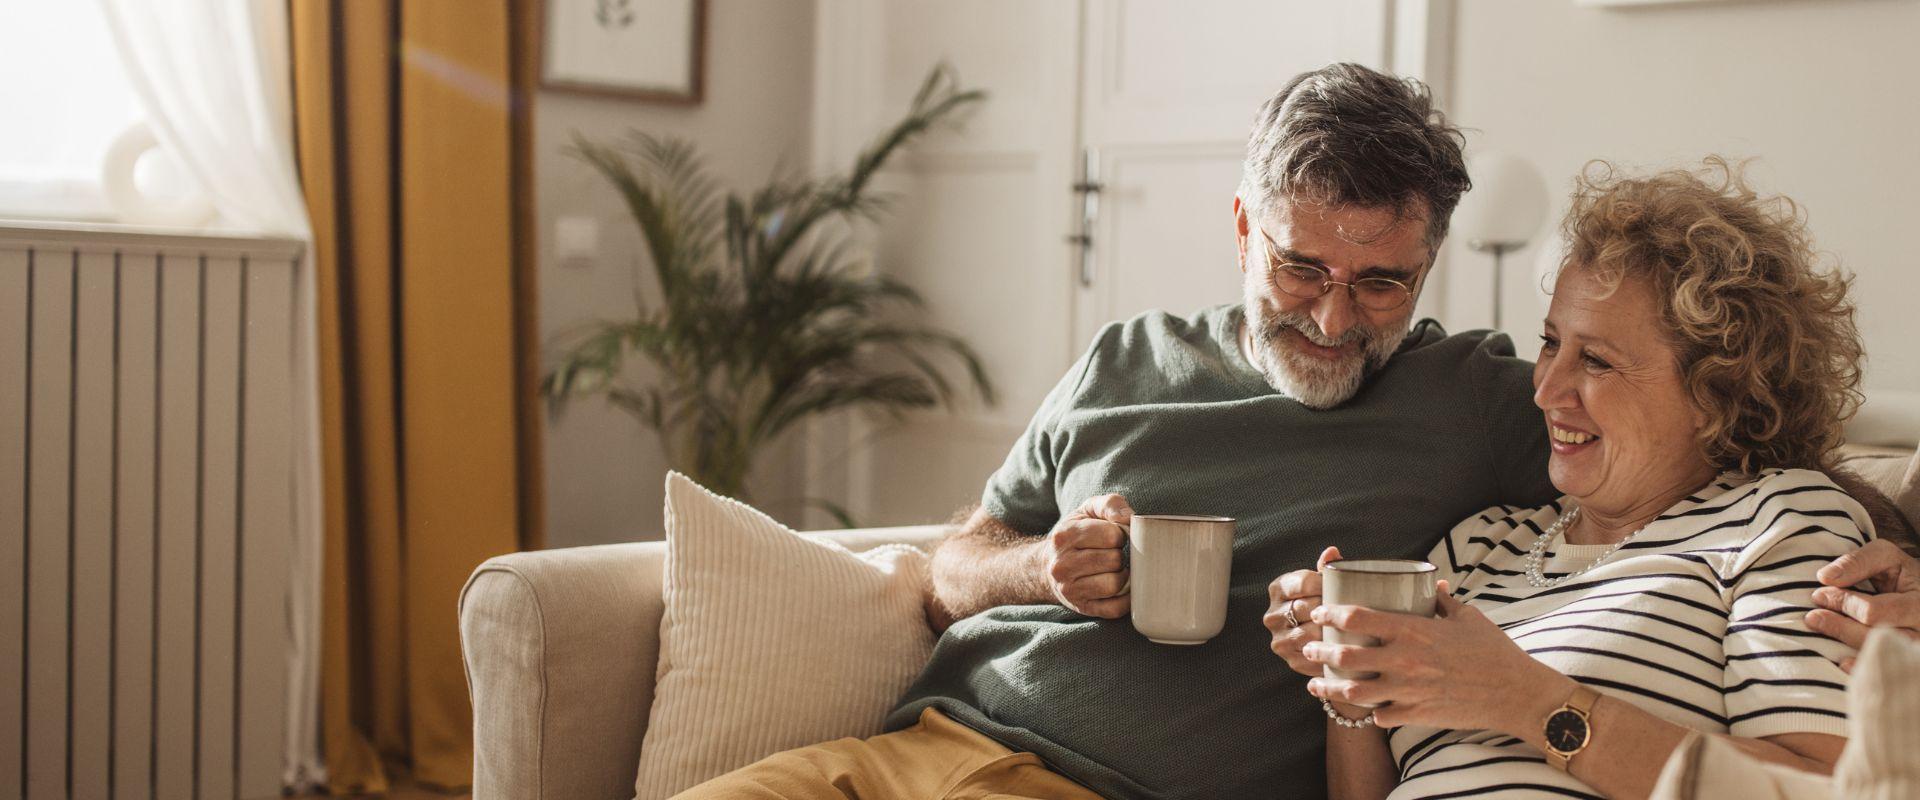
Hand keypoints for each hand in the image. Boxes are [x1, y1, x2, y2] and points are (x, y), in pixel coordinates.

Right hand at [1043, 494, 1132, 617]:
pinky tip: (1121, 587)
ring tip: (1116, 569)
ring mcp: (1069, 589)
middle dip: (1121, 555)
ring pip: (1114, 585)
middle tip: (1114, 554)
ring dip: (1123, 576)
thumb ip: (1110, 504)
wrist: (1047, 566)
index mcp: (1063, 536)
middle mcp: (1061, 565)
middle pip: (1114, 560)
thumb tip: (1129, 518)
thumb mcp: (1088, 510)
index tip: (1114, 537)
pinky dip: (1126, 598)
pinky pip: (1115, 608)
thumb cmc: (1076, 534)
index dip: (1120, 534)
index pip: (1111, 536)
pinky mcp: (1082, 608)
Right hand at [1265, 547, 1341, 676]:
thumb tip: (1332, 551)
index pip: (1303, 582)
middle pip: (1306, 608)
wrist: (1320, 637)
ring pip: (1308, 633)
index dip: (1326, 585)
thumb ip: (1326, 568)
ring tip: (1348, 628)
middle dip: (1330, 608)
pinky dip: (1328, 651)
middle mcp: (1272, 614)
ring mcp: (1279, 639)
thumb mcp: (1322, 583)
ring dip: (1330, 631)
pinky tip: (1342, 646)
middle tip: (1350, 610)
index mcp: (1278, 588)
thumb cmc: (1324, 602)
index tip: (1343, 588)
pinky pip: (1312, 655)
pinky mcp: (1290, 659)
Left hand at [1304, 581, 1574, 734]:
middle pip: (1345, 656)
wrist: (1516, 693)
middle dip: (1319, 652)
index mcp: (1413, 630)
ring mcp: (1407, 691)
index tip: (1320, 612)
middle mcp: (1404, 660)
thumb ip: (1443, 601)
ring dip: (1330, 688)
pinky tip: (1362, 707)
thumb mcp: (1467, 617)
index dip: (1331, 613)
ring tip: (1317, 685)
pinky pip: (1379, 715)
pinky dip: (1368, 711)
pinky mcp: (1415, 714)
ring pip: (1353, 692)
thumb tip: (1434, 584)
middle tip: (1309, 648)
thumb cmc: (1494, 651)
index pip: (1356, 617)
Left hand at [1807, 538, 1919, 669]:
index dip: (1841, 603)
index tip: (1818, 595)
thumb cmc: (1902, 576)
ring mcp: (1915, 653)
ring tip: (1821, 630)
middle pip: (1873, 639)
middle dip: (1838, 627)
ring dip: (1843, 646)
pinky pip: (1884, 675)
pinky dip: (1860, 670)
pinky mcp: (1909, 666)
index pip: (1872, 612)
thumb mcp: (1887, 558)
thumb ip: (1859, 562)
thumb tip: (1825, 577)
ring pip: (1877, 658)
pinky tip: (1842, 662)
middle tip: (1813, 618)